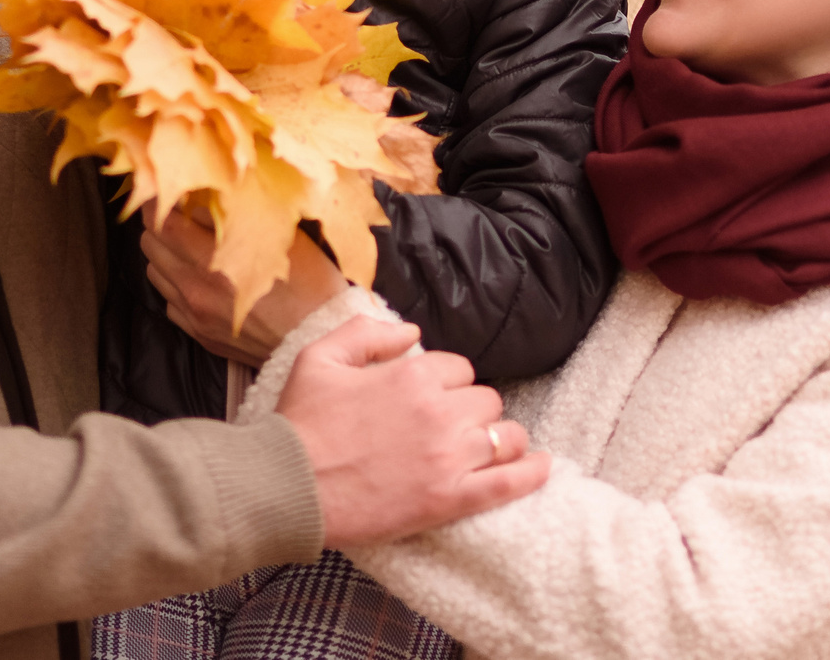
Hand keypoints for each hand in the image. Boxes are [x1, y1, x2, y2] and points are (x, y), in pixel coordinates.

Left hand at [142, 205, 348, 367]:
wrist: (320, 340)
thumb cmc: (310, 284)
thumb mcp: (280, 235)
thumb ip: (240, 213)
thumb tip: (212, 190)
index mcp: (215, 261)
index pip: (163, 223)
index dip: (157, 202)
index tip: (165, 189)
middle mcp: (196, 289)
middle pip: (151, 246)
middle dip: (159, 223)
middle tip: (177, 210)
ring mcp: (195, 314)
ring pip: (155, 272)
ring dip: (165, 253)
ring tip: (187, 241)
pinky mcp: (199, 333)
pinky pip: (169, 301)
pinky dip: (175, 283)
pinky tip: (198, 275)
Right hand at [278, 316, 549, 546]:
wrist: (286, 487)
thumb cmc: (300, 421)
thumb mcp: (320, 356)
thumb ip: (367, 332)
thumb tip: (411, 329)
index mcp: (411, 373)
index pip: (459, 368)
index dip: (446, 381)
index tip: (429, 397)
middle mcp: (438, 411)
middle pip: (486, 400)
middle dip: (472, 409)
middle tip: (448, 425)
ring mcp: (447, 457)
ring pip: (505, 436)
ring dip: (501, 438)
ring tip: (490, 446)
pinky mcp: (448, 500)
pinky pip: (507, 484)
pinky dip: (531, 474)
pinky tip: (543, 467)